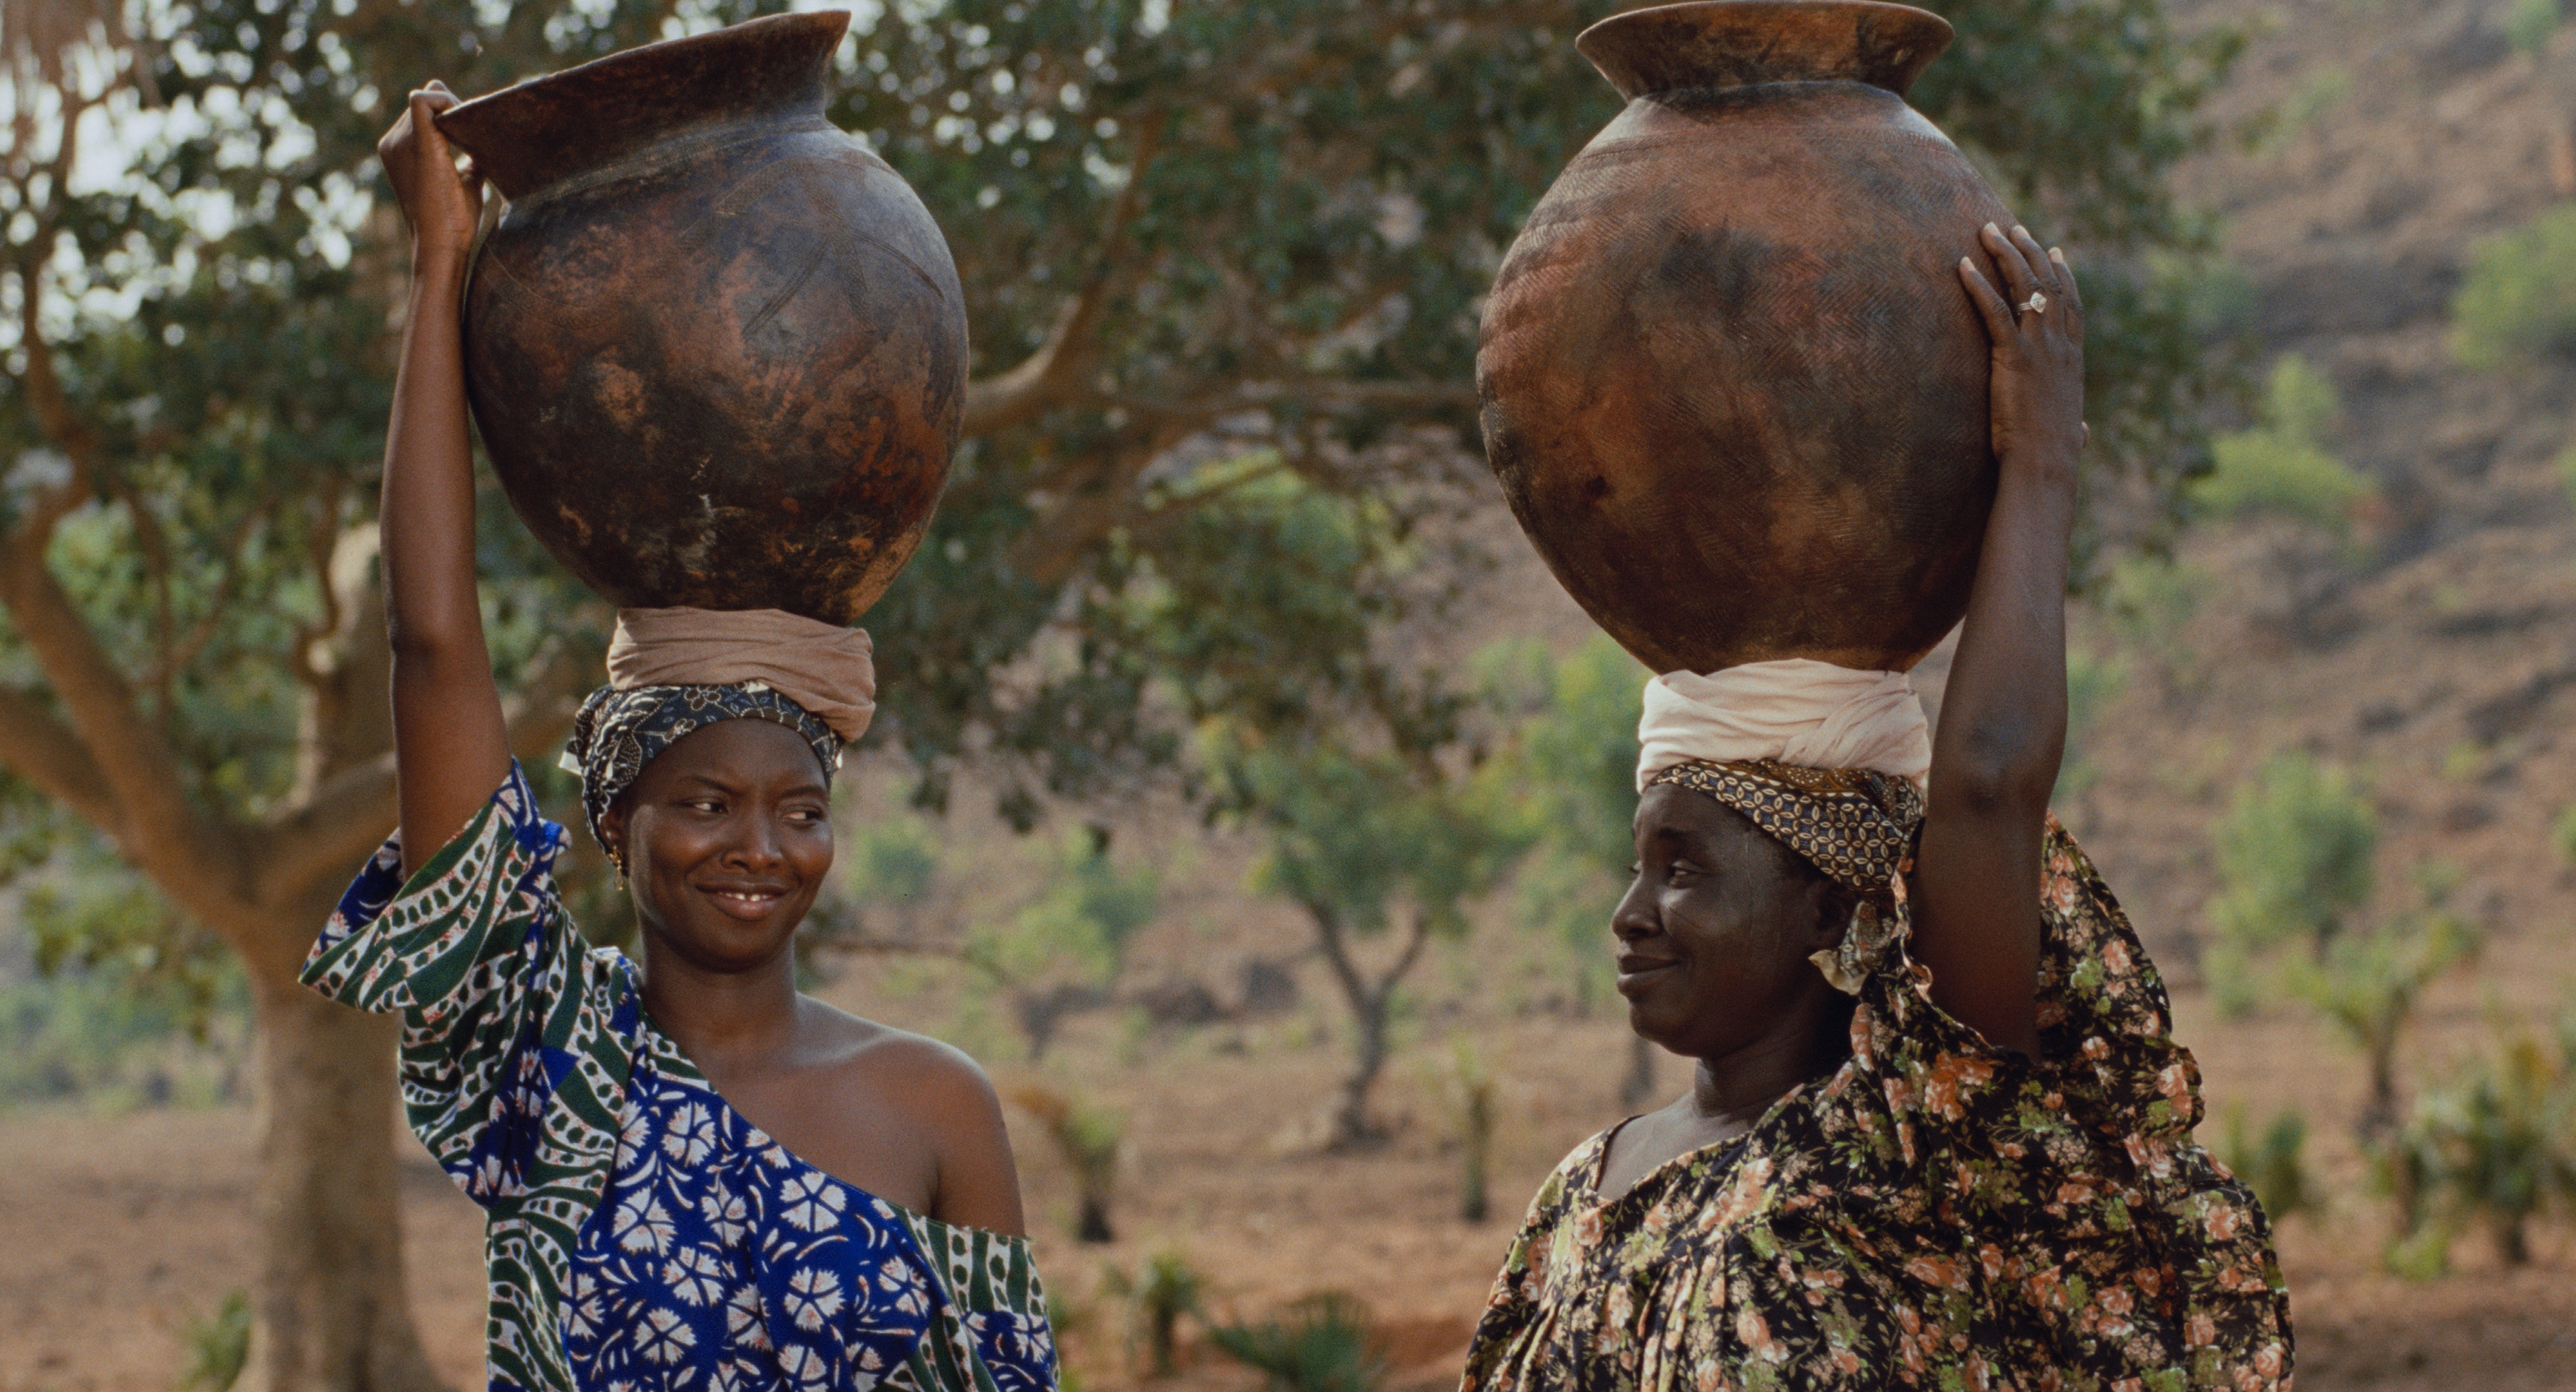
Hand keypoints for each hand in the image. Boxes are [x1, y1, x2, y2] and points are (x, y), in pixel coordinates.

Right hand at [378, 82, 484, 266]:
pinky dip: (448, 102)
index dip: (451, 113)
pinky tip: (468, 123)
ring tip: (476, 134)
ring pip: (429, 98)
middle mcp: (393, 142)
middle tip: (480, 134)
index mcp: (399, 150)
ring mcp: (399, 142)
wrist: (442, 245)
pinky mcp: (415, 144)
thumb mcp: (463, 182)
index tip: (474, 131)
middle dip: (456, 110)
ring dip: (457, 109)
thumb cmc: (453, 220)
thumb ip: (468, 160)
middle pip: (429, 102)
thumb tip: (484, 145)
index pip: (424, 110)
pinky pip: (424, 99)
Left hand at [1958, 223, 2087, 471]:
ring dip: (2004, 254)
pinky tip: (1961, 265)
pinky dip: (1977, 285)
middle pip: (2047, 284)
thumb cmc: (2054, 456)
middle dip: (2029, 252)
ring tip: (1986, 230)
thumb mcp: (2070, 433)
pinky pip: (1993, 310)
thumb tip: (2083, 433)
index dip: (2062, 275)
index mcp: (2073, 359)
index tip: (2053, 251)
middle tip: (2011, 228)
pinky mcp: (2014, 356)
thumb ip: (2076, 426)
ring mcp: (2039, 347)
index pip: (2071, 305)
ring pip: (2023, 287)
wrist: (2046, 465)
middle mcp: (2060, 345)